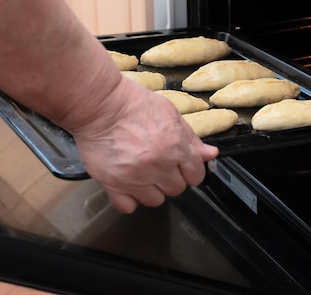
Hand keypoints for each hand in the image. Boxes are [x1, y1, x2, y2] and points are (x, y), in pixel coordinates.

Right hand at [68, 78, 217, 212]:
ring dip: (152, 190)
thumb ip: (191, 138)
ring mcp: (134, 177)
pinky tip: (128, 184)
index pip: (196, 175)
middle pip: (176, 189)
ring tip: (143, 173)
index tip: (185, 168)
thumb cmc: (134, 104)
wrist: (100, 104)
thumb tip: (210, 154)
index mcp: (175, 147)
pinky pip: (128, 206)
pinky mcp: (112, 184)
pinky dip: (129, 199)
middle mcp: (157, 165)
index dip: (191, 171)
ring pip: (155, 200)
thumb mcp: (171, 114)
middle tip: (161, 165)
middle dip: (172, 178)